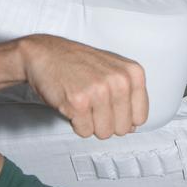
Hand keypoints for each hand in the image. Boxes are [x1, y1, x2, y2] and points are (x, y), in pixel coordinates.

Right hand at [19, 34, 148, 137]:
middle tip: (93, 105)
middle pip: (123, 129)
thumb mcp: (113, 70)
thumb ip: (128, 96)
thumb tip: (132, 127)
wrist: (46, 53)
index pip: (140, 117)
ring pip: (104, 133)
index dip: (123, 117)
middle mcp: (119, 81)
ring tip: (83, 103)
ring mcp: (98, 92)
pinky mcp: (78, 103)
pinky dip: (76, 124)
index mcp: (133, 73)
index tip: (111, 107)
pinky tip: (72, 105)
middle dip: (106, 122)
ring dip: (91, 123)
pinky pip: (85, 132)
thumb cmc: (79, 63)